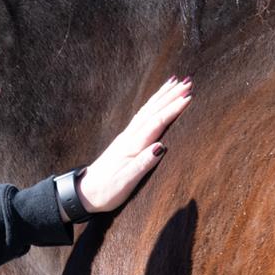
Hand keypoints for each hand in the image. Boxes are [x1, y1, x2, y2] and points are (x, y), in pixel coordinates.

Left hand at [77, 77, 192, 214]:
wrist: (85, 192)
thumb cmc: (107, 190)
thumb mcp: (125, 182)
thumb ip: (143, 164)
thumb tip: (161, 147)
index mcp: (132, 146)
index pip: (156, 123)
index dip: (173, 110)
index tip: (189, 97)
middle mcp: (129, 137)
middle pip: (152, 111)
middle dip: (171, 96)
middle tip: (189, 82)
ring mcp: (126, 136)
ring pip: (147, 110)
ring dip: (162, 95)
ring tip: (176, 82)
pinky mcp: (125, 139)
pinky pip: (142, 115)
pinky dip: (152, 104)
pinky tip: (157, 100)